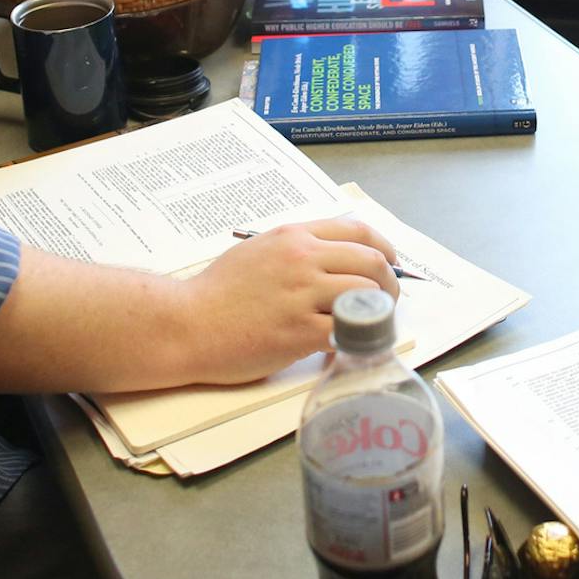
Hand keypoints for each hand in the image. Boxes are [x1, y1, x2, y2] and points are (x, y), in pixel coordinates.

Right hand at [175, 219, 399, 385]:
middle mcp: (302, 260)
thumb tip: (334, 259)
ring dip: (377, 313)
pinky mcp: (299, 333)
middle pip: (371, 262)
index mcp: (294, 237)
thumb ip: (296, 249)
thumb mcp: (259, 251)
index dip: (385, 248)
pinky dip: (354, 341)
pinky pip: (346, 333)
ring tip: (369, 325)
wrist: (187, 323)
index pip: (358, 231)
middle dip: (389, 283)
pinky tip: (346, 346)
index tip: (390, 264)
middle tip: (386, 300)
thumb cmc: (217, 292)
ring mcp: (302, 296)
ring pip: (365, 296)